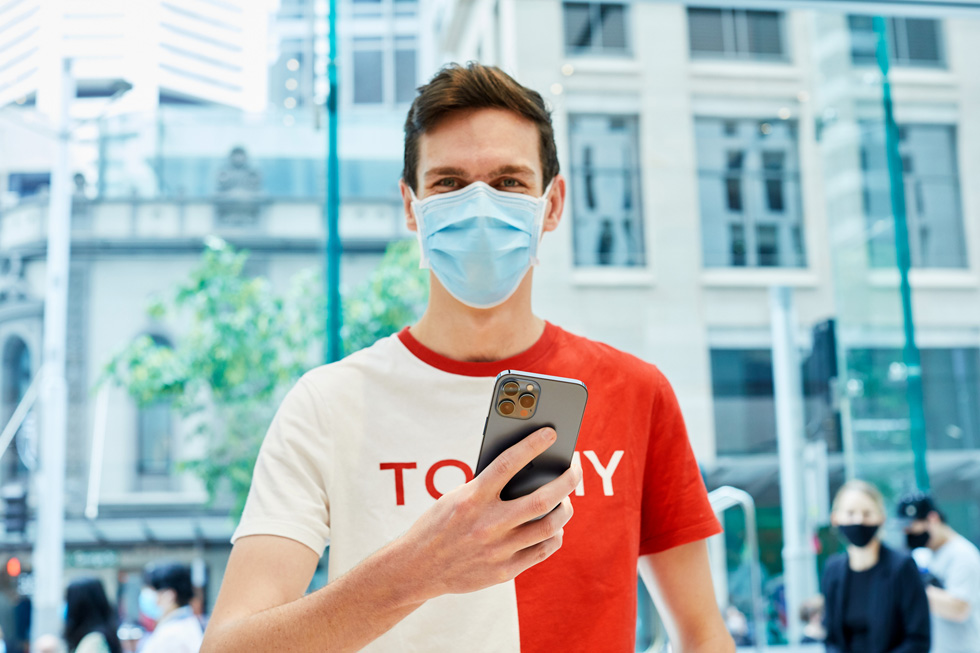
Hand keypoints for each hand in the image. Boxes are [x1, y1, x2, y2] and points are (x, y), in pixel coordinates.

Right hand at [396, 427, 580, 598]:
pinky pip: (541, 551)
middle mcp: (487, 524)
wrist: (418, 568)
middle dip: (566, 480)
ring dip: (565, 509)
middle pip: (541, 500)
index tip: (551, 432)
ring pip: (549, 527)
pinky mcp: (503, 571)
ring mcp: (497, 550)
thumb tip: (526, 470)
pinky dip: (554, 536)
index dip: (532, 445)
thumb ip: (486, 486)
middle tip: (574, 468)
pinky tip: (555, 526)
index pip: (508, 464)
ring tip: (566, 499)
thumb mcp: (455, 496)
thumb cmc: (439, 524)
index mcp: (471, 498)